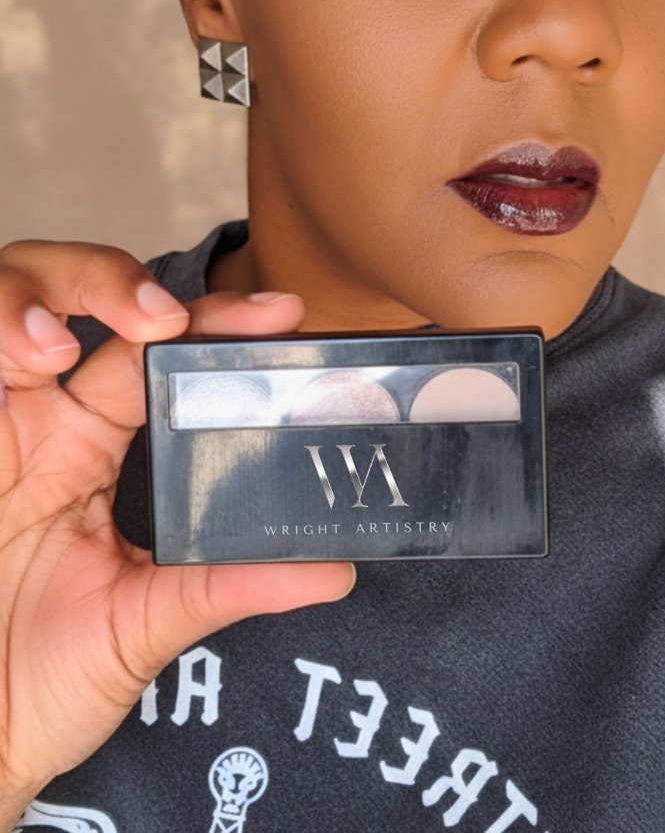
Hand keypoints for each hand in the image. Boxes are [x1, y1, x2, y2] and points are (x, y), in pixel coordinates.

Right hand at [0, 242, 355, 825]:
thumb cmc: (39, 681)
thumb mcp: (143, 626)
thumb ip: (227, 586)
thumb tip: (335, 571)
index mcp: (101, 448)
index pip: (163, 358)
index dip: (215, 324)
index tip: (280, 314)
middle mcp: (49, 419)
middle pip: (85, 301)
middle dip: (121, 280)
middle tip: (168, 314)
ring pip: (15, 296)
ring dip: (41, 294)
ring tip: (63, 344)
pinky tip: (27, 358)